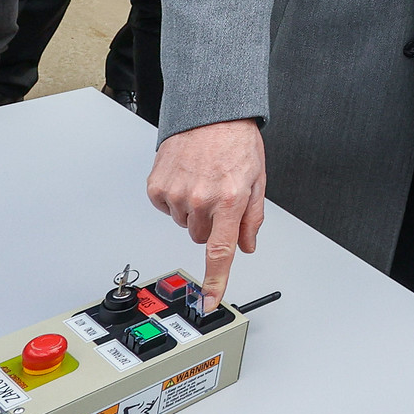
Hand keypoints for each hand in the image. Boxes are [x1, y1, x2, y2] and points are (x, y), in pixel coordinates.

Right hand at [146, 119, 266, 310]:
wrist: (211, 112)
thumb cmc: (236, 142)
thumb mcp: (257, 180)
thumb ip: (252, 218)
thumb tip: (247, 246)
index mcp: (230, 200)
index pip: (221, 252)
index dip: (215, 281)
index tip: (209, 302)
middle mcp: (201, 199)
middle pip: (201, 236)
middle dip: (210, 222)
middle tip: (218, 194)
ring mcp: (176, 192)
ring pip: (184, 222)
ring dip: (193, 208)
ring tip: (203, 179)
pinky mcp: (157, 186)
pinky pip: (165, 207)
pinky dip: (174, 198)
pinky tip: (186, 176)